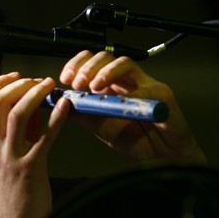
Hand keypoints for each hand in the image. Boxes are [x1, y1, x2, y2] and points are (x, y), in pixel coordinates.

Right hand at [0, 73, 69, 217]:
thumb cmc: (10, 194)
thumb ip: (8, 137)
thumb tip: (27, 111)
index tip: (14, 77)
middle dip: (18, 84)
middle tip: (36, 80)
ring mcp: (10, 158)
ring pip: (17, 113)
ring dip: (35, 93)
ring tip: (49, 85)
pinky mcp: (31, 168)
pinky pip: (45, 136)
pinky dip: (57, 116)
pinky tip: (66, 105)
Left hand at [60, 50, 206, 163]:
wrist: (158, 159)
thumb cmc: (133, 141)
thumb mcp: (97, 125)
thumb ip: (79, 112)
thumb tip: (56, 102)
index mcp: (108, 86)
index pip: (90, 64)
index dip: (76, 66)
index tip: (65, 78)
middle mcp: (125, 82)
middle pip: (105, 58)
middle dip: (87, 67)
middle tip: (77, 83)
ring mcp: (143, 85)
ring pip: (124, 64)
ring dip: (106, 72)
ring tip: (93, 86)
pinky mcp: (162, 94)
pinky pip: (146, 87)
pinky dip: (130, 94)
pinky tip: (120, 104)